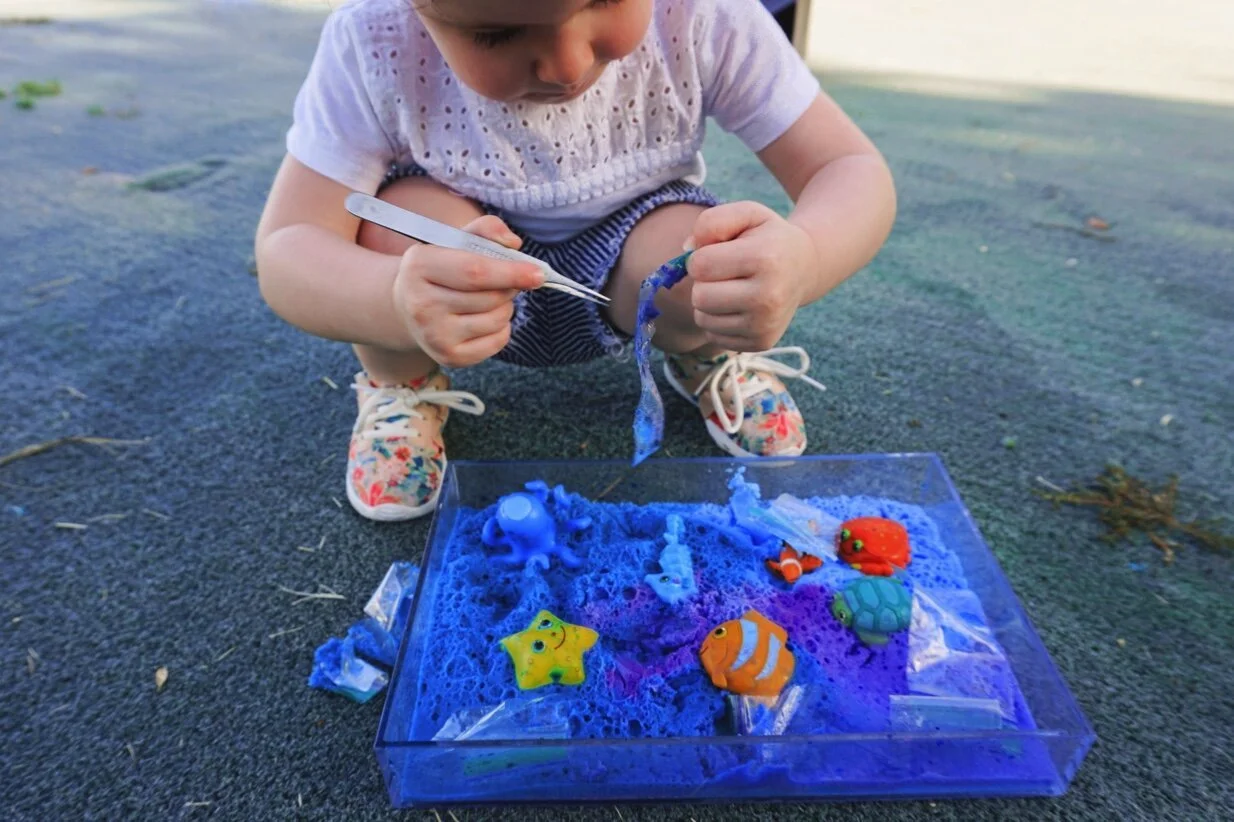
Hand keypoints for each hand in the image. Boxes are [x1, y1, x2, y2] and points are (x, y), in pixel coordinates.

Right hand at [391, 215, 542, 367]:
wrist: (409, 307)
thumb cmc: (442, 268)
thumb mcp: (456, 240)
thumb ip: (487, 230)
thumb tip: (513, 243)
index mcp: (420, 265)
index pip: (475, 272)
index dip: (511, 272)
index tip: (538, 273)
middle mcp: (421, 304)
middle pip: (490, 297)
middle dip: (509, 287)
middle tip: (504, 281)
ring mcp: (434, 335)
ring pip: (497, 319)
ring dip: (506, 307)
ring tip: (489, 299)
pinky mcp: (449, 357)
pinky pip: (498, 341)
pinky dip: (502, 328)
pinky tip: (485, 318)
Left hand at [685, 202, 816, 351]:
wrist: (804, 268)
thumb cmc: (768, 238)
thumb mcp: (747, 214)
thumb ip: (713, 221)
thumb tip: (687, 249)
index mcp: (765, 259)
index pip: (700, 265)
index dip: (700, 256)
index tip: (719, 252)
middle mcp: (769, 298)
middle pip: (700, 297)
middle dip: (703, 282)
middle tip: (726, 273)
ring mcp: (766, 325)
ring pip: (702, 319)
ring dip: (708, 303)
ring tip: (732, 288)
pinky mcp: (761, 343)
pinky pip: (713, 336)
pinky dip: (718, 320)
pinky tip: (739, 306)